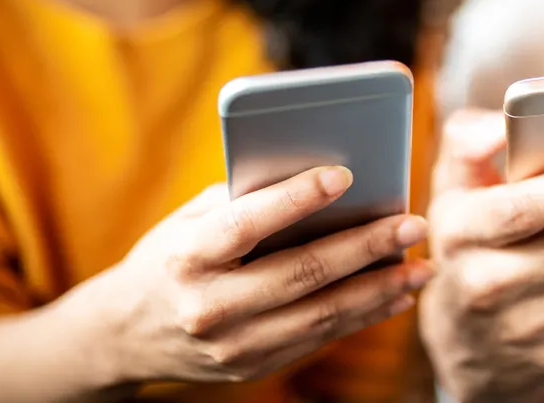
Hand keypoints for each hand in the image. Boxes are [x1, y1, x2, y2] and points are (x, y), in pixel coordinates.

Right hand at [74, 166, 434, 385]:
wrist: (123, 335)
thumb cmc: (168, 258)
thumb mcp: (188, 221)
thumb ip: (243, 201)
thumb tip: (318, 177)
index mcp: (188, 256)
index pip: (248, 223)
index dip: (298, 198)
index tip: (346, 174)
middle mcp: (209, 305)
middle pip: (300, 273)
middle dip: (364, 248)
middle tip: (411, 224)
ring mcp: (232, 346)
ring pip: (320, 315)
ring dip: (379, 290)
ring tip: (421, 266)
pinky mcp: (251, 368)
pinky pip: (318, 340)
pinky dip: (362, 317)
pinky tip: (395, 295)